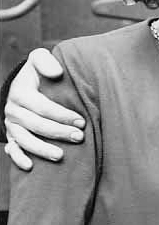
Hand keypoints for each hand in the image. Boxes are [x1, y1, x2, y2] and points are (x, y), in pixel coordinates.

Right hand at [3, 48, 83, 169]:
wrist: (25, 84)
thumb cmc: (39, 72)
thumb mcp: (39, 59)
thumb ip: (46, 61)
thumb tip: (57, 73)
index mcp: (20, 92)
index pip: (41, 106)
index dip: (61, 115)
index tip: (81, 121)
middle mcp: (13, 110)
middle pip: (35, 125)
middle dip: (58, 132)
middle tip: (79, 137)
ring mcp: (11, 124)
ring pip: (24, 140)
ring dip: (41, 149)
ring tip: (61, 156)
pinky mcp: (12, 135)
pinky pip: (12, 149)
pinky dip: (19, 158)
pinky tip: (31, 166)